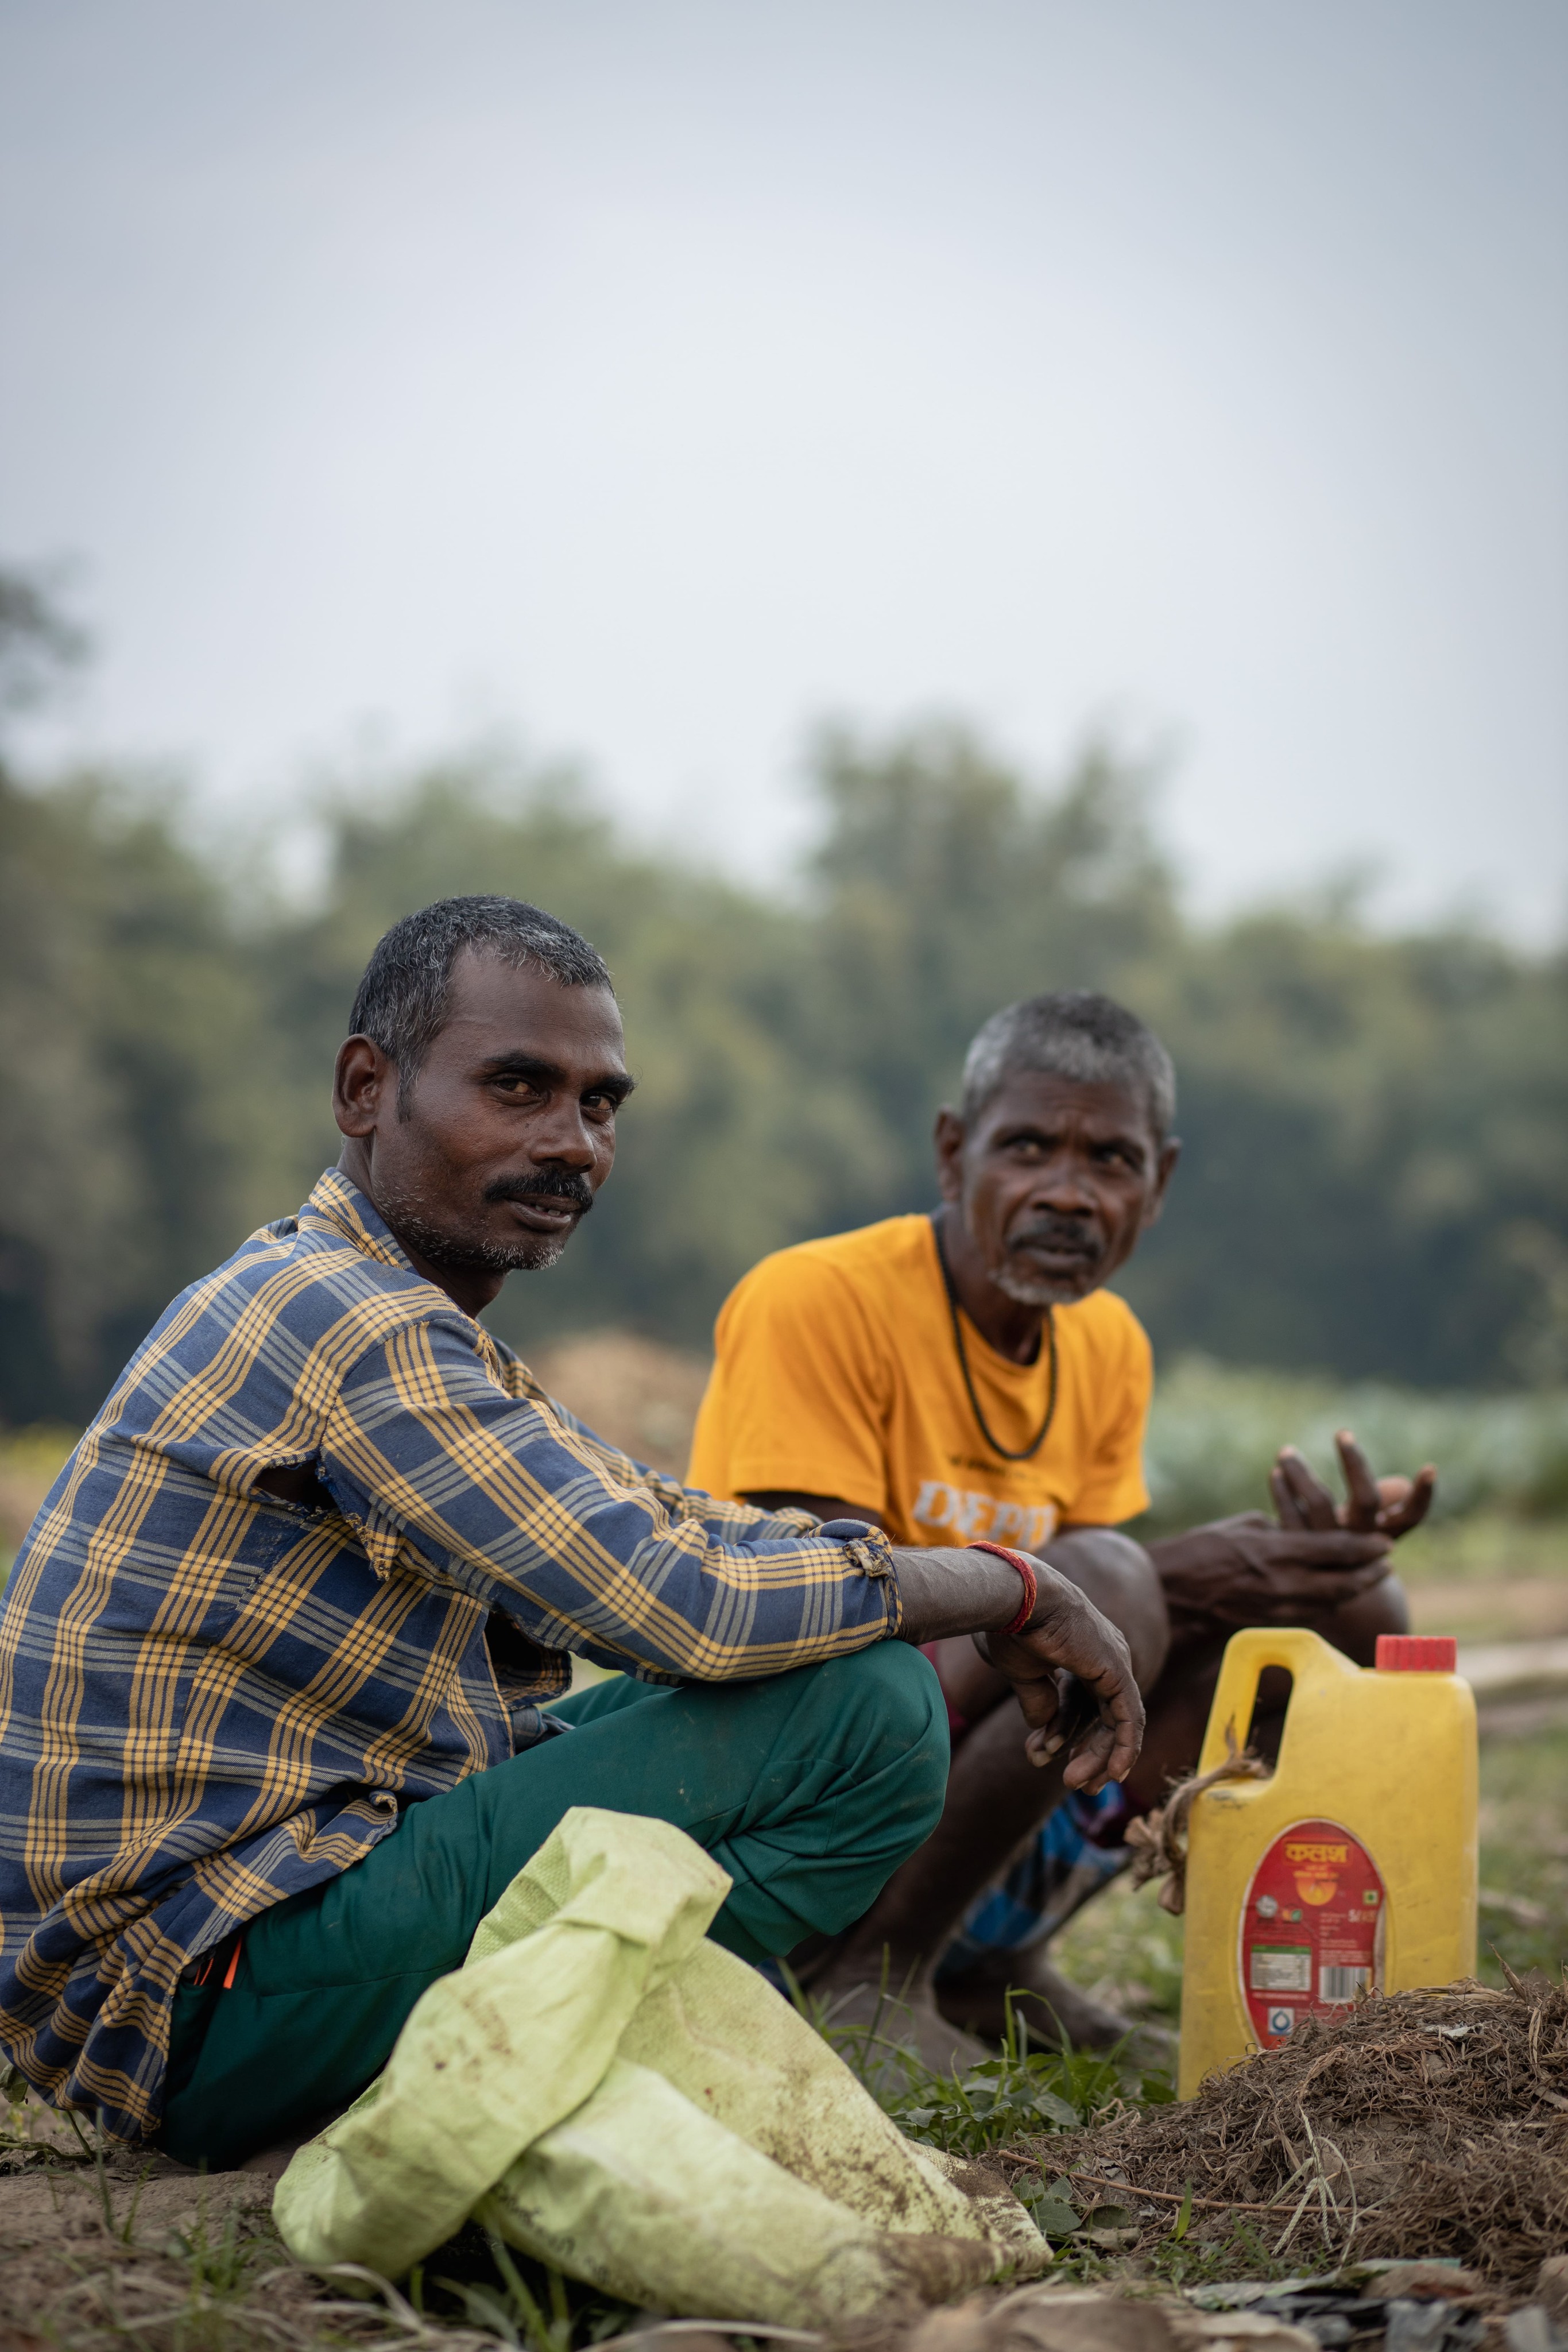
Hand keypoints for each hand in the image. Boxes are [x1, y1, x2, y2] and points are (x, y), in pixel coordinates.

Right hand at [984, 1565, 1143, 1792]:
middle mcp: (1104, 1658)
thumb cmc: (1010, 1626)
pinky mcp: (1118, 1672)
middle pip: (1103, 1716)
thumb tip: (1042, 1729)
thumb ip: (1038, 1700)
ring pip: (1116, 1723)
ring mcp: (1114, 1663)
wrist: (1014, 1600)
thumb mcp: (1022, 1673)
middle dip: (1088, 1752)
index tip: (1045, 1757)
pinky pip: (1130, 1719)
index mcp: (1080, 1653)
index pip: (1083, 1703)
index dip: (1066, 1733)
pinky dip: (1124, 1747)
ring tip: (1076, 1783)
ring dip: (1099, 1757)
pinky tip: (1114, 1774)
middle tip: (1074, 1783)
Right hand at [1148, 1512, 1391, 1635]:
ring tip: (1370, 1577)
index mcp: (1278, 1552)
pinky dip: (1331, 1601)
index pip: (1337, 1549)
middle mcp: (1285, 1583)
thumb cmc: (1199, 1551)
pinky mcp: (1272, 1622)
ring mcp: (1280, 1607)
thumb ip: (1278, 1529)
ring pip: (1333, 1601)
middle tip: (1388, 1563)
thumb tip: (1299, 1532)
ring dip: (1356, 1589)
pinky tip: (1337, 1593)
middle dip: (1371, 1573)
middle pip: (1345, 1581)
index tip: (1386, 1543)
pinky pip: (1312, 1611)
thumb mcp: (1242, 1527)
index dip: (1367, 1547)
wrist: (1170, 1594)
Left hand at [1271, 1430, 1435, 1538]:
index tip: (1431, 1468)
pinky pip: (1290, 1517)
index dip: (1423, 1495)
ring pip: (1320, 1503)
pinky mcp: (1299, 1552)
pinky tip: (1276, 1474)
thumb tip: (1401, 1486)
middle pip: (1365, 1500)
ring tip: (1286, 1451)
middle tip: (1343, 1434)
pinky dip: (1283, 1493)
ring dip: (1304, 1473)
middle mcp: (1361, 1544)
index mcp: (1383, 1537)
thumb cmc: (1352, 1553)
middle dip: (1356, 1463)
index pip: (1411, 1516)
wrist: (1324, 1601)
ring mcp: (1331, 1549)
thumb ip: (1387, 1506)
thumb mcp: (1373, 1532)